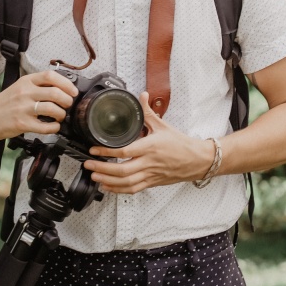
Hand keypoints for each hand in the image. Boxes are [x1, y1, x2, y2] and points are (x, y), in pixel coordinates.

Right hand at [0, 70, 76, 140]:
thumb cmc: (3, 104)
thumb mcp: (19, 87)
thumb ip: (37, 86)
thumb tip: (61, 89)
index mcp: (26, 81)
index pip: (50, 76)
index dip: (66, 83)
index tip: (73, 91)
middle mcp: (25, 93)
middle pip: (55, 93)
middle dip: (67, 100)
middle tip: (68, 105)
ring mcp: (23, 108)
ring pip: (52, 109)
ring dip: (61, 114)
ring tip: (60, 117)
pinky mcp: (22, 123)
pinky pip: (45, 126)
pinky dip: (54, 128)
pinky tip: (53, 127)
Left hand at [82, 92, 215, 193]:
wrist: (197, 160)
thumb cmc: (180, 143)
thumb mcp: (163, 125)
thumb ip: (148, 112)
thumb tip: (142, 96)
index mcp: (150, 147)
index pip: (125, 151)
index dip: (107, 151)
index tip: (94, 149)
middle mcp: (149, 162)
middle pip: (122, 170)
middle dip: (102, 169)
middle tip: (88, 165)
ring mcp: (150, 175)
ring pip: (126, 182)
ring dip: (107, 181)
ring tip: (94, 176)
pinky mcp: (152, 183)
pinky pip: (133, 189)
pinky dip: (118, 190)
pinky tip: (108, 187)